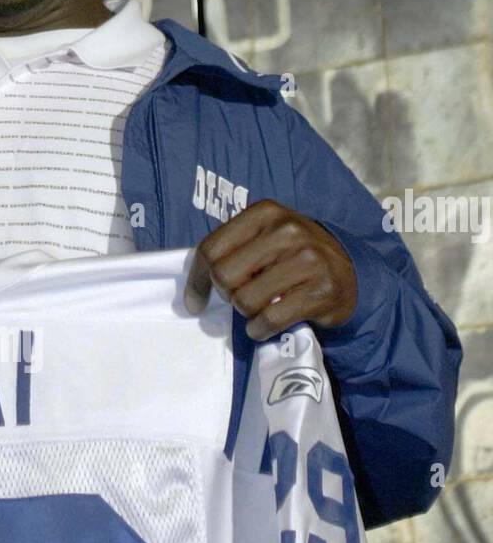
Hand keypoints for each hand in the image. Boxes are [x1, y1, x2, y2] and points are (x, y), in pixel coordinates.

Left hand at [183, 200, 356, 339]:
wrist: (348, 274)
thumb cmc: (292, 259)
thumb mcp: (264, 240)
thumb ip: (231, 252)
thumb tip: (193, 293)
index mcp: (265, 212)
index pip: (211, 250)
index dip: (198, 281)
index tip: (195, 302)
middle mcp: (288, 230)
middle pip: (225, 276)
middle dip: (227, 295)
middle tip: (241, 299)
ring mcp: (308, 259)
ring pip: (245, 300)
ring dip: (246, 314)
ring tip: (260, 309)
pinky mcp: (322, 291)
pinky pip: (270, 319)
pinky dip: (260, 330)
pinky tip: (264, 326)